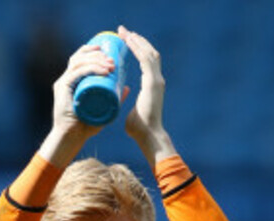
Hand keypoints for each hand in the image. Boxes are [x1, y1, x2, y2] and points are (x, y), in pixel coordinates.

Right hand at [37, 42, 115, 166]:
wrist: (71, 139)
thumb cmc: (85, 127)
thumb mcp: (103, 110)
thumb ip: (114, 99)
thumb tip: (127, 87)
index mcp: (73, 80)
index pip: (81, 58)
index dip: (94, 51)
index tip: (109, 53)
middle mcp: (66, 79)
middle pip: (80, 57)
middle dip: (97, 55)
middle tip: (113, 61)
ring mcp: (63, 83)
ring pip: (78, 62)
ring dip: (96, 60)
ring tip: (110, 65)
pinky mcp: (62, 89)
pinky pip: (76, 73)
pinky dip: (90, 70)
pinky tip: (102, 71)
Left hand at [118, 25, 174, 164]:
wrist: (148, 136)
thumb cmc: (139, 130)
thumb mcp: (130, 113)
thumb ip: (126, 104)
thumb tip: (117, 100)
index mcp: (153, 85)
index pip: (147, 61)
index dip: (138, 49)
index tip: (127, 40)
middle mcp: (157, 80)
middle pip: (149, 52)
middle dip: (137, 40)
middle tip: (124, 31)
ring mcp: (156, 80)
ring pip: (148, 52)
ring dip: (137, 41)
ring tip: (125, 32)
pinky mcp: (153, 82)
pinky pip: (145, 59)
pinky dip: (137, 48)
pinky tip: (129, 40)